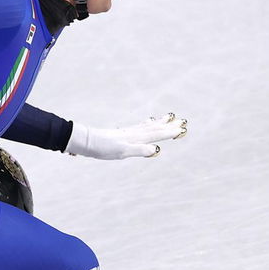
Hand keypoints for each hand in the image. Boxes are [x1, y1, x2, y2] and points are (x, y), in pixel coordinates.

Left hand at [65, 113, 186, 158]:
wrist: (85, 141)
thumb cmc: (102, 148)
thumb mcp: (121, 152)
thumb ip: (139, 150)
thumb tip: (156, 150)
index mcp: (136, 138)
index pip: (157, 135)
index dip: (170, 132)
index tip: (183, 129)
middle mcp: (133, 133)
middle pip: (154, 129)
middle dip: (168, 126)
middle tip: (182, 121)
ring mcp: (127, 133)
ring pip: (147, 126)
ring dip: (159, 123)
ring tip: (168, 117)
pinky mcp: (120, 134)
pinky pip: (138, 127)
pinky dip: (146, 124)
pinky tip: (145, 123)